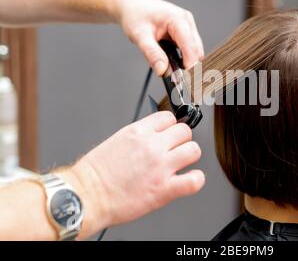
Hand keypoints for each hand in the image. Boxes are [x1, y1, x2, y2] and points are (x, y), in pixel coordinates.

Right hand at [63, 111, 204, 237]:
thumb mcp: (116, 141)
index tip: (169, 134)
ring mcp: (160, 167)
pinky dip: (196, 180)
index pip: (168, 117)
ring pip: (194, 150)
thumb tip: (152, 136)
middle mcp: (152, 146)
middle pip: (185, 131)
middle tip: (174, 150)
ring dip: (189, 157)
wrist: (85, 197)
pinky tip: (188, 181)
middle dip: (181, 140)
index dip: (170, 127)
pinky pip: (195, 180)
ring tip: (180, 165)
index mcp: (138, 132)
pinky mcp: (164, 189)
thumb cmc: (94, 174)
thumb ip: (139, 136)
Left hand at [114, 0, 203, 74]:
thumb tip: (163, 71)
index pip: (191, 47)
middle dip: (189, 67)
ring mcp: (187, 26)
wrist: (131, 6)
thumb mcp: (140, 36)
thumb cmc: (135, 15)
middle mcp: (186, 21)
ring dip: (187, 63)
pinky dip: (183, 59)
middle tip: (177, 81)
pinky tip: (172, 63)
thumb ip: (152, 54)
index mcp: (178, 19)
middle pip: (197, 51)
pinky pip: (190, 50)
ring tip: (173, 73)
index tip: (186, 81)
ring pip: (195, 51)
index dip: (190, 65)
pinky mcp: (185, 32)